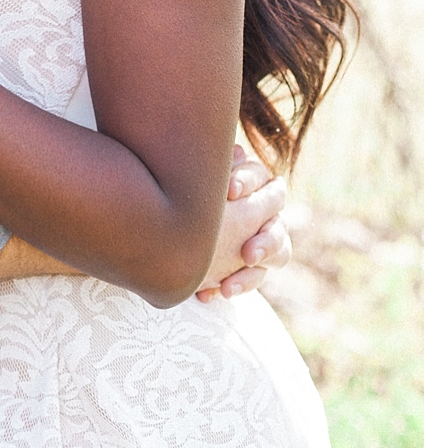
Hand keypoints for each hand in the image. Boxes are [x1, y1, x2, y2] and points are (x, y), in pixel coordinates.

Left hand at [195, 145, 290, 301]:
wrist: (168, 227)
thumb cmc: (182, 191)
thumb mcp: (194, 180)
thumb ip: (214, 170)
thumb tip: (234, 152)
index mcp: (252, 180)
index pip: (262, 177)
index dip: (249, 182)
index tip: (230, 191)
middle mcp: (265, 209)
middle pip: (279, 222)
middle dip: (266, 240)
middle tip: (247, 253)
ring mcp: (264, 237)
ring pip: (280, 252)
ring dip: (254, 272)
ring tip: (228, 287)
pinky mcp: (252, 264)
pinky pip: (252, 278)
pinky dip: (233, 285)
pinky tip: (206, 295)